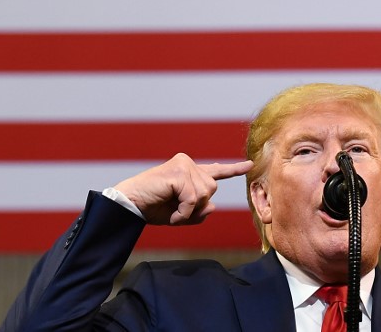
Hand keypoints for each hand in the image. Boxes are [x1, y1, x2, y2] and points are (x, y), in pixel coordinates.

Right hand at [113, 153, 253, 225]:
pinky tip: (171, 212)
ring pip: (205, 194)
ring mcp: (184, 165)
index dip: (234, 169)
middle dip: (197, 207)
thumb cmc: (152, 208)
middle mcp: (189, 164)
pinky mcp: (179, 172)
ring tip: (172, 211)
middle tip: (175, 211)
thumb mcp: (180, 215)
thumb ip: (198, 211)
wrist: (130, 205)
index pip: (216, 170)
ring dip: (189, 210)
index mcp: (190, 173)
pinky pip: (193, 199)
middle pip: (212, 189)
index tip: (250, 165)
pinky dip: (183, 212)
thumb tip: (212, 206)